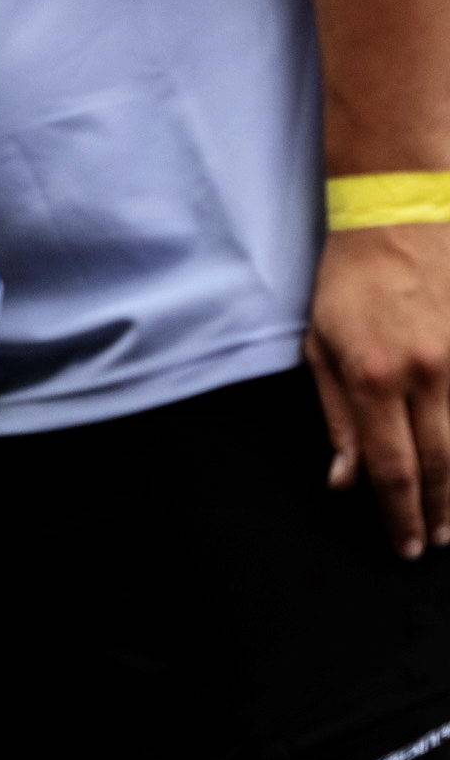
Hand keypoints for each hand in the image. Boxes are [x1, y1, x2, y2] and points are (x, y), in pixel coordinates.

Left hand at [309, 220, 449, 554]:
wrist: (402, 215)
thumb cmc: (351, 279)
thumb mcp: (321, 343)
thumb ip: (336, 415)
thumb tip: (343, 479)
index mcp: (373, 376)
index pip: (390, 467)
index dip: (399, 513)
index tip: (406, 544)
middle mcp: (425, 375)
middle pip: (438, 465)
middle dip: (437, 513)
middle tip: (434, 543)